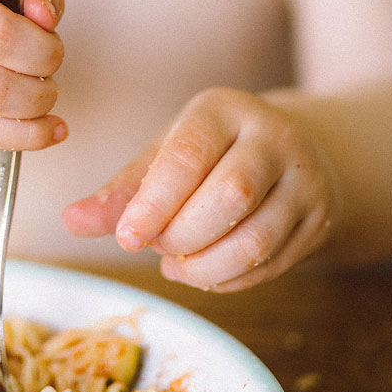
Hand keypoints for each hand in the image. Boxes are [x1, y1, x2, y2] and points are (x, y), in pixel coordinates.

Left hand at [63, 88, 335, 290]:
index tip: (127, 239)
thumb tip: (72, 220)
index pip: (189, 157)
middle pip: (231, 196)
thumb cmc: (212, 156)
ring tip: (178, 266)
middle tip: (157, 247)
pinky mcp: (319, 220)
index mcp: (225, 111)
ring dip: (206, 268)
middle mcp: (274, 138)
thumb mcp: (165, 157)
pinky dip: (229, 280)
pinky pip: (272, 265)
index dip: (154, 204)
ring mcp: (305, 180)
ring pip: (256, 239)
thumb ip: (123, 191)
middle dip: (183, 236)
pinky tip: (207, 272)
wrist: (293, 154)